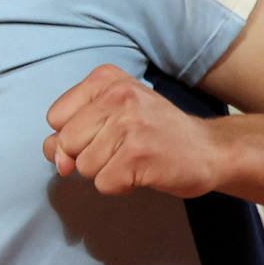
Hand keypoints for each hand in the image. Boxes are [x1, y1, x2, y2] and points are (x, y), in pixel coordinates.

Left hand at [43, 65, 220, 197]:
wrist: (209, 149)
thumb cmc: (155, 132)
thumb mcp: (112, 114)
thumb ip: (73, 131)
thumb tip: (55, 158)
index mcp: (105, 79)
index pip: (55, 117)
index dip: (72, 135)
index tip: (102, 133)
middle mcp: (116, 95)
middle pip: (66, 142)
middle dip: (87, 155)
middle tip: (121, 148)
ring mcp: (129, 124)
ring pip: (83, 166)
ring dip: (106, 171)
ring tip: (134, 157)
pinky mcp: (139, 154)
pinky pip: (103, 183)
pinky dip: (121, 185)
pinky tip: (143, 170)